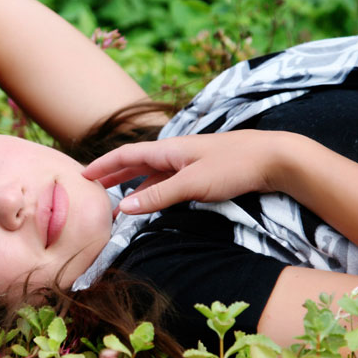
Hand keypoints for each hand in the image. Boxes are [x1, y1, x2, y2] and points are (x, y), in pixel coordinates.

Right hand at [82, 130, 293, 214]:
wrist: (274, 158)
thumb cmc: (233, 166)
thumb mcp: (192, 183)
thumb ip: (158, 196)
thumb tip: (123, 207)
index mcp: (168, 149)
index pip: (126, 155)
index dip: (103, 165)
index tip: (82, 175)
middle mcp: (174, 153)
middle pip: (136, 163)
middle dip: (113, 173)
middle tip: (92, 186)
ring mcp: (188, 163)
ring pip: (152, 175)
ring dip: (132, 186)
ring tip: (116, 202)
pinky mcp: (201, 173)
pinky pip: (167, 182)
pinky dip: (153, 193)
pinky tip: (149, 203)